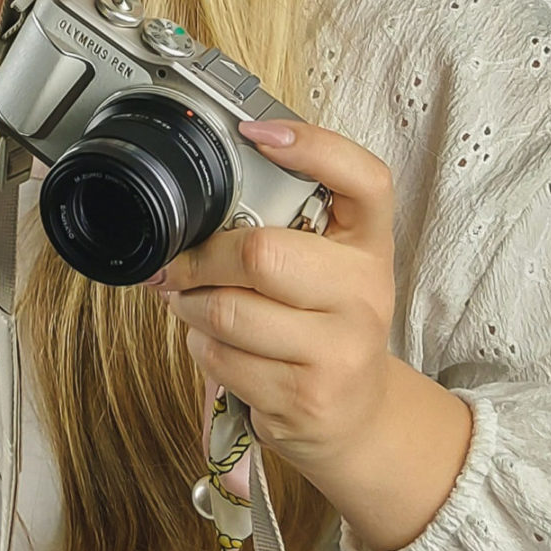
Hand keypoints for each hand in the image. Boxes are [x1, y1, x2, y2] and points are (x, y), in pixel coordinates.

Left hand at [153, 117, 398, 476]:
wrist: (358, 418)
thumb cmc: (325, 324)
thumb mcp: (327, 267)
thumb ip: (286, 225)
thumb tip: (194, 200)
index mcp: (370, 245)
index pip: (365, 180)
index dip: (312, 146)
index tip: (255, 132)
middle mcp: (366, 294)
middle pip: (260, 253)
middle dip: (201, 258)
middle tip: (179, 261)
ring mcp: (340, 350)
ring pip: (227, 311)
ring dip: (189, 305)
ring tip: (192, 302)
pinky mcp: (307, 398)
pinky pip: (220, 358)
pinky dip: (200, 347)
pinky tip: (218, 345)